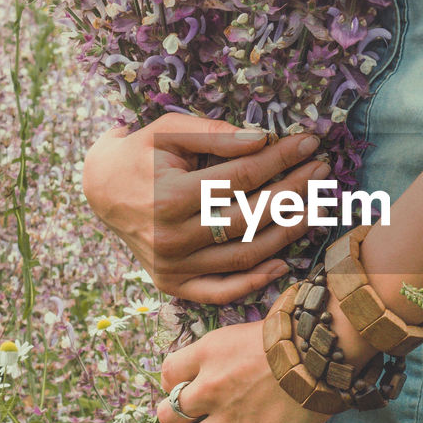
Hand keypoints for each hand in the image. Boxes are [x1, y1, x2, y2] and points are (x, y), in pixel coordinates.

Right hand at [82, 113, 330, 302]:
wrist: (100, 189)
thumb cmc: (140, 153)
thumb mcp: (169, 131)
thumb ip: (216, 134)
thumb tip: (265, 139)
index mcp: (170, 196)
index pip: (242, 176)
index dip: (281, 158)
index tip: (310, 142)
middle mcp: (172, 237)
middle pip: (250, 217)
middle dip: (294, 191)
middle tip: (323, 172)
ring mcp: (172, 266)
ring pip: (243, 256)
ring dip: (287, 234)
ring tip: (317, 209)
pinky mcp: (172, 283)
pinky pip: (220, 291)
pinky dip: (254, 282)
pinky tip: (284, 262)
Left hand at [158, 320, 334, 422]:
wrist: (321, 351)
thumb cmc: (291, 330)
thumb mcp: (247, 328)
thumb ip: (229, 346)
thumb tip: (234, 349)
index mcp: (208, 354)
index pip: (169, 373)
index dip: (171, 384)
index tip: (179, 389)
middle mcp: (210, 389)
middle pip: (168, 415)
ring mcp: (232, 421)